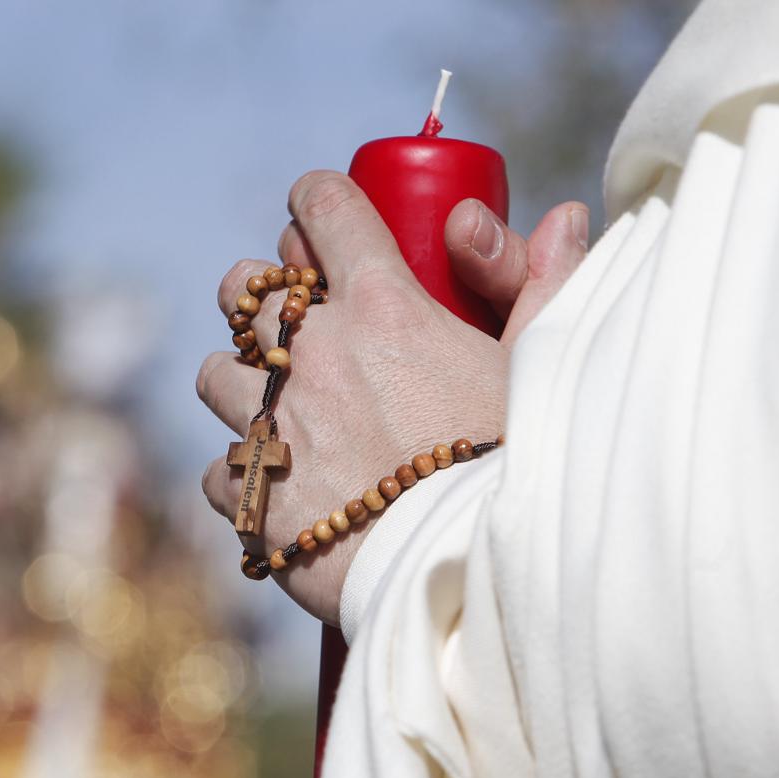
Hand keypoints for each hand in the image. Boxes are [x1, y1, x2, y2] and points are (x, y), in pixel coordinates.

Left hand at [198, 170, 587, 623]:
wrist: (471, 578)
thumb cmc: (515, 470)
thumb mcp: (539, 371)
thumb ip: (545, 287)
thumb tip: (563, 215)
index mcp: (384, 308)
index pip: (325, 209)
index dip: (315, 199)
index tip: (316, 209)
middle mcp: (314, 357)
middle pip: (243, 288)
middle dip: (261, 297)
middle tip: (295, 326)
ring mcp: (275, 425)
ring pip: (215, 376)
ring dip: (241, 386)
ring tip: (282, 412)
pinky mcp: (253, 496)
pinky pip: (220, 468)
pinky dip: (244, 474)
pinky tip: (281, 487)